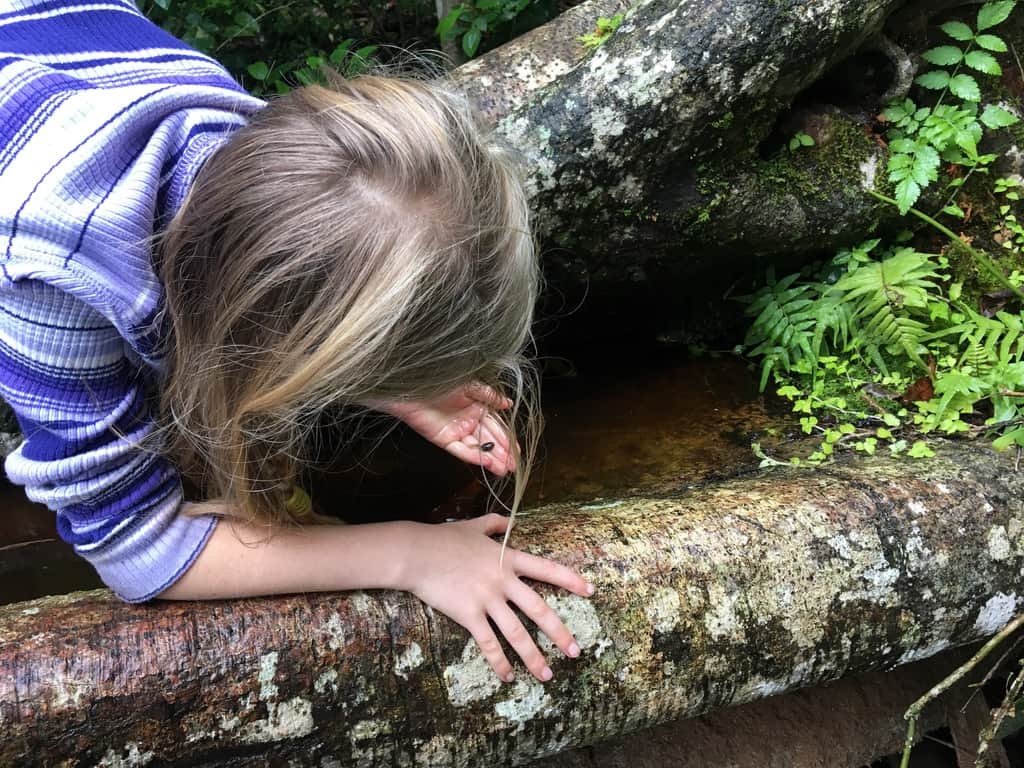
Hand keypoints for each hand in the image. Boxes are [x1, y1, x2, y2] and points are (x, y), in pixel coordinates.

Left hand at [376, 383, 516, 475]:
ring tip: (505, 469)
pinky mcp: (445, 440)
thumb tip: (508, 403)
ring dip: (492, 459)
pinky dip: (474, 456)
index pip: (496, 426)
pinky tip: (487, 461)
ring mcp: (457, 432)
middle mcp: (468, 422)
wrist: (414, 387)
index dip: (508, 438)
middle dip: (503, 453)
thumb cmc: (441, 381)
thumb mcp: (470, 386)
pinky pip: (461, 450)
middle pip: (489, 440)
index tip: (518, 450)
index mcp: (477, 408)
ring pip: (478, 448)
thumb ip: (489, 396)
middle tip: (515, 465)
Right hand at [399, 513, 593, 681]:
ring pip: (517, 633)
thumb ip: (495, 523)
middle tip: (577, 651)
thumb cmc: (442, 538)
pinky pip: (488, 644)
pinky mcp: (469, 615)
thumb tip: (510, 520)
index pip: (547, 569)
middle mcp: (502, 580)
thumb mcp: (473, 525)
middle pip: (539, 609)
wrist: (416, 553)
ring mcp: (486, 599)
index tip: (591, 592)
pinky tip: (508, 676)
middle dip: (560, 633)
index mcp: (507, 558)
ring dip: (534, 656)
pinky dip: (499, 662)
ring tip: (547, 674)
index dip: (570, 581)